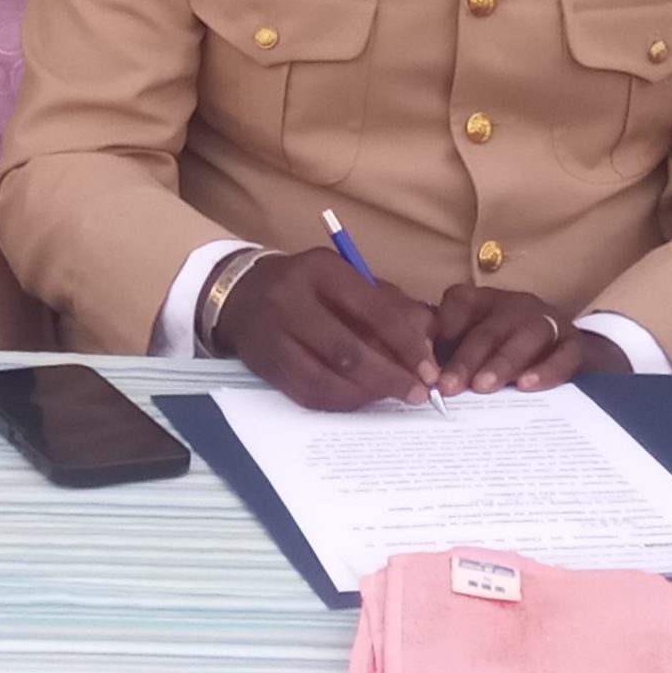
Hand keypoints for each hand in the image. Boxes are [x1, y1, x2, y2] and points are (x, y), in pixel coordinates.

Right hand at [212, 250, 440, 412]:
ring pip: (325, 378)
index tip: (429, 369)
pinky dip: (340, 402)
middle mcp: (291, 299)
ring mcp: (273, 335)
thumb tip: (428, 342)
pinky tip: (361, 399)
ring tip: (391, 397)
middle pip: (347, 350)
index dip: (405, 344)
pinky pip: (307, 393)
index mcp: (321, 270)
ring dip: (366, 395)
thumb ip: (389, 305)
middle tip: (417, 394)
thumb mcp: (346, 278)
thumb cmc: (309, 286)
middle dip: (389, 377)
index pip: (372, 310)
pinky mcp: (264, 364)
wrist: (241, 294)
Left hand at [431, 283, 625, 395]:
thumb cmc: (504, 351)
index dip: (441, 331)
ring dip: (502, 361)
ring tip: (483, 386)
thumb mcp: (474, 345)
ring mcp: (548, 321)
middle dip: (466, 358)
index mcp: (483, 301)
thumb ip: (449, 355)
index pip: (459, 303)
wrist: (567, 354)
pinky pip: (564, 354)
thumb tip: (418, 378)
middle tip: (448, 386)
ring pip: (527, 335)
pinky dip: (546, 370)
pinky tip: (526, 386)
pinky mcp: (574, 344)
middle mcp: (514, 305)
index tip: (425, 363)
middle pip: (489, 328)